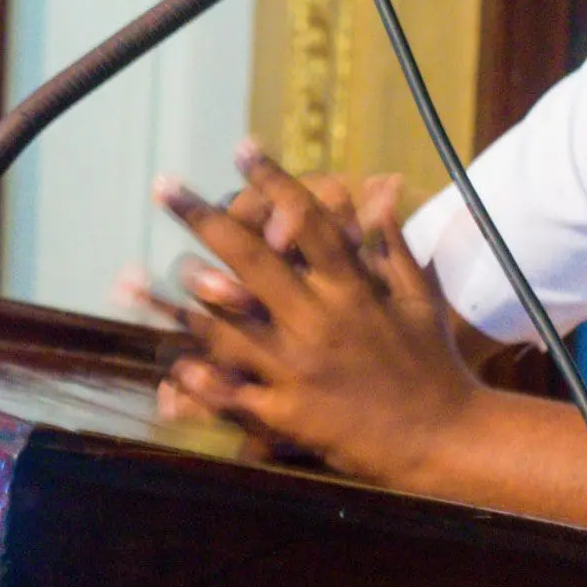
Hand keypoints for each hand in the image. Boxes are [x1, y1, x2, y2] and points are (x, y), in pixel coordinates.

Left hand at [151, 140, 481, 484]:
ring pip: (227, 325)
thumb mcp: (419, 297)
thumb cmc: (433, 363)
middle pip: (249, 257)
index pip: (306, 219)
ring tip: (143, 273)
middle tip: (163, 187)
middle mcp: (319, 321)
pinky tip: (171, 362)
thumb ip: (392, 244)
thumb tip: (381, 191)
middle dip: (202, 216)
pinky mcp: (288, 414)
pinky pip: (233, 394)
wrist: (443, 438)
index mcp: (351, 289)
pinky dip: (200, 378)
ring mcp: (299, 369)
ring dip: (184, 296)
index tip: (243, 148)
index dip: (272, 180)